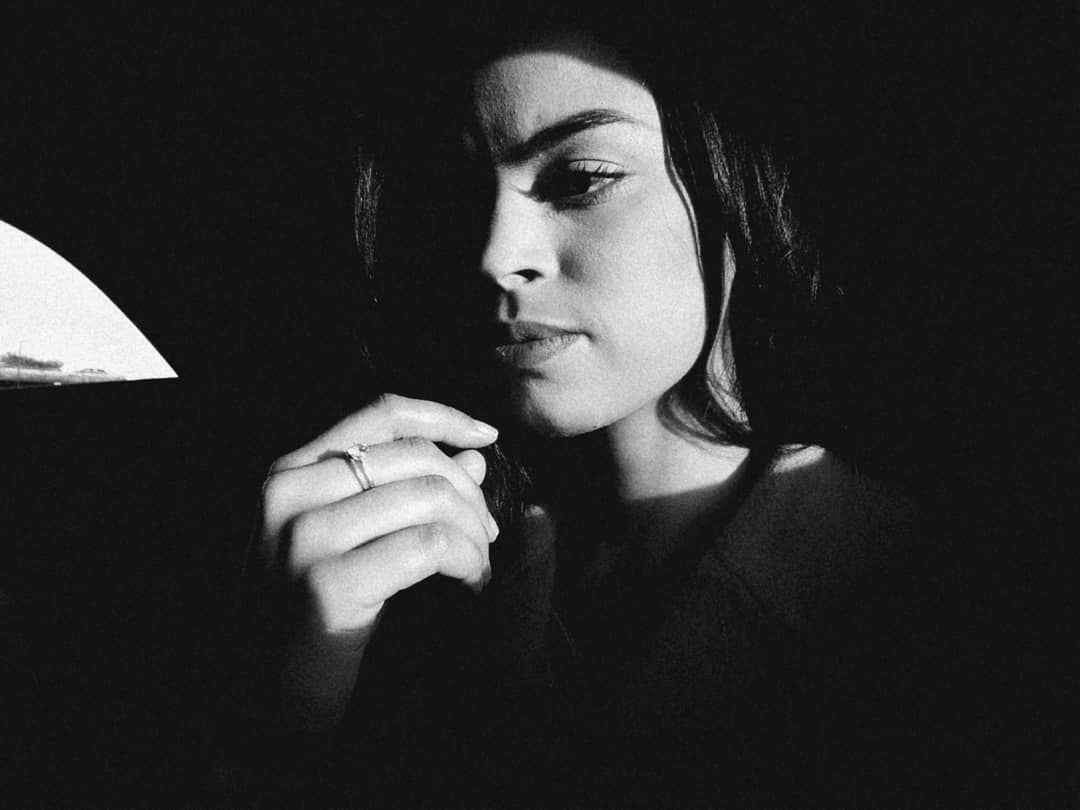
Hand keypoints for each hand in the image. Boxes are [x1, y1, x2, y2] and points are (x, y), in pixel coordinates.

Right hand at [255, 393, 499, 728]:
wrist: (265, 702)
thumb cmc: (314, 617)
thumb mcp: (352, 541)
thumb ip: (406, 491)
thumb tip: (474, 457)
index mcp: (290, 472)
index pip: (381, 412)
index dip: (444, 416)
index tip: (487, 436)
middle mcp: (287, 492)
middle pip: (416, 457)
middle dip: (470, 494)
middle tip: (486, 536)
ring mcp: (302, 537)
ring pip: (429, 498)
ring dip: (474, 534)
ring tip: (478, 566)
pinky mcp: (326, 584)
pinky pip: (429, 546)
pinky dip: (467, 563)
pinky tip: (471, 586)